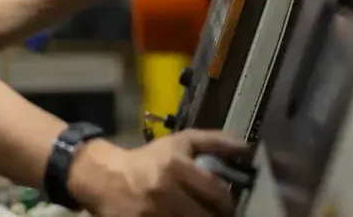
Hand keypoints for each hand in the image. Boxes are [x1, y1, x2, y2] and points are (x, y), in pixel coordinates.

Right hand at [69, 130, 247, 216]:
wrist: (105, 178)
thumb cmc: (149, 160)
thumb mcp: (180, 143)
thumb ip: (214, 142)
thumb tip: (248, 148)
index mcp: (175, 167)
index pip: (217, 194)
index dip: (229, 205)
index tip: (226, 207)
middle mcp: (164, 191)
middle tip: (214, 215)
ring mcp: (152, 213)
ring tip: (197, 215)